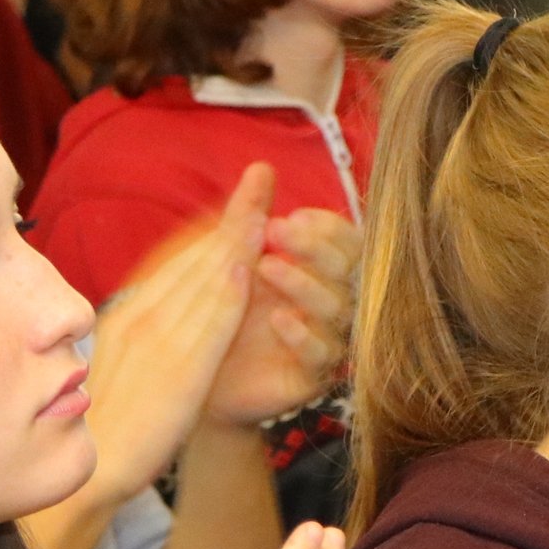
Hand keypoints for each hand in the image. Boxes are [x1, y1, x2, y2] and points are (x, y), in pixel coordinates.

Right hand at [82, 166, 267, 502]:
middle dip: (231, 214)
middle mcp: (140, 319)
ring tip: (266, 201)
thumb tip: (155, 321)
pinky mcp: (177, 370)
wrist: (90, 471)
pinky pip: (209, 321)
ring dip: (239, 236)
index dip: (211, 227)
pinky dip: (230, 287)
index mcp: (127, 317)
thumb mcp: (117, 368)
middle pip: (193, 256)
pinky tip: (253, 262)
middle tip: (262, 176)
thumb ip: (140, 339)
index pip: (176, 262)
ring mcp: (157, 341)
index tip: (239, 201)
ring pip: (205, 278)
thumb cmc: (103, 427)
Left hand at [205, 207, 356, 427]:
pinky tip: (278, 319)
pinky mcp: (314, 377)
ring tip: (266, 268)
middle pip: (349, 269)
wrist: (199, 381)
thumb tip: (261, 167)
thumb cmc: (220, 315)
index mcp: (319, 270)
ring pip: (339, 309)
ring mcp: (328, 340)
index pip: (346, 240)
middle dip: (316, 247)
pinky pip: (324, 356)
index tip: (292, 216)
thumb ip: (249, 216)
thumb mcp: (229, 259)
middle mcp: (331, 302)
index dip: (326, 226)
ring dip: (305, 284)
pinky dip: (304, 335)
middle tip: (277, 230)